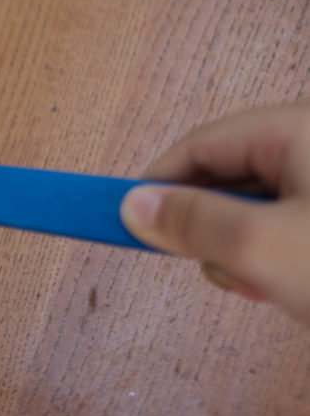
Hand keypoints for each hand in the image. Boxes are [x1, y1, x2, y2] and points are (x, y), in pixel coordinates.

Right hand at [120, 101, 309, 326]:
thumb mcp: (260, 246)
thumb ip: (191, 221)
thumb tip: (135, 205)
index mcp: (298, 129)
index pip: (200, 146)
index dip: (157, 184)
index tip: (123, 222)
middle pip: (226, 176)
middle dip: (206, 227)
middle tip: (210, 265)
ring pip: (254, 207)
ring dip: (240, 249)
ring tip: (262, 283)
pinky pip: (284, 225)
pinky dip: (272, 255)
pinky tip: (285, 285)